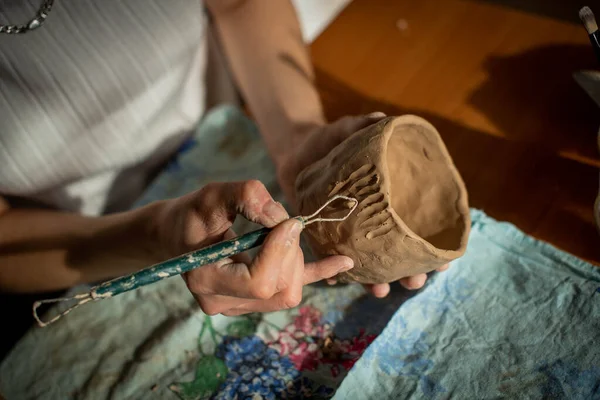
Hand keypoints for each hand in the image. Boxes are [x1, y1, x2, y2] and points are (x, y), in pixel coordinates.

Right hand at [152, 180, 353, 315]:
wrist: (175, 234)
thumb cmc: (191, 213)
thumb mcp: (212, 195)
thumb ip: (247, 197)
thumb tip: (284, 219)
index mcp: (207, 280)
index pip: (260, 282)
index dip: (281, 251)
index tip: (288, 221)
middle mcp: (223, 303)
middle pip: (280, 289)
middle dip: (291, 252)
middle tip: (284, 221)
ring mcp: (239, 306)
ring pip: (288, 292)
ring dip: (296, 259)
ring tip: (285, 232)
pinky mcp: (254, 300)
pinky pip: (291, 290)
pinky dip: (318, 274)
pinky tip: (342, 263)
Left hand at [276, 113, 450, 296]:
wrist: (297, 151)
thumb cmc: (329, 140)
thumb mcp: (346, 131)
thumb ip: (361, 126)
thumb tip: (381, 120)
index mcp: (392, 197)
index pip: (420, 223)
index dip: (435, 243)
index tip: (445, 260)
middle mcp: (375, 219)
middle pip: (398, 250)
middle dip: (409, 270)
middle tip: (414, 281)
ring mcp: (352, 230)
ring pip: (371, 262)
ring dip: (378, 280)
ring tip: (381, 291)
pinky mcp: (327, 236)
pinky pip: (335, 259)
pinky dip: (338, 272)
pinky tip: (340, 282)